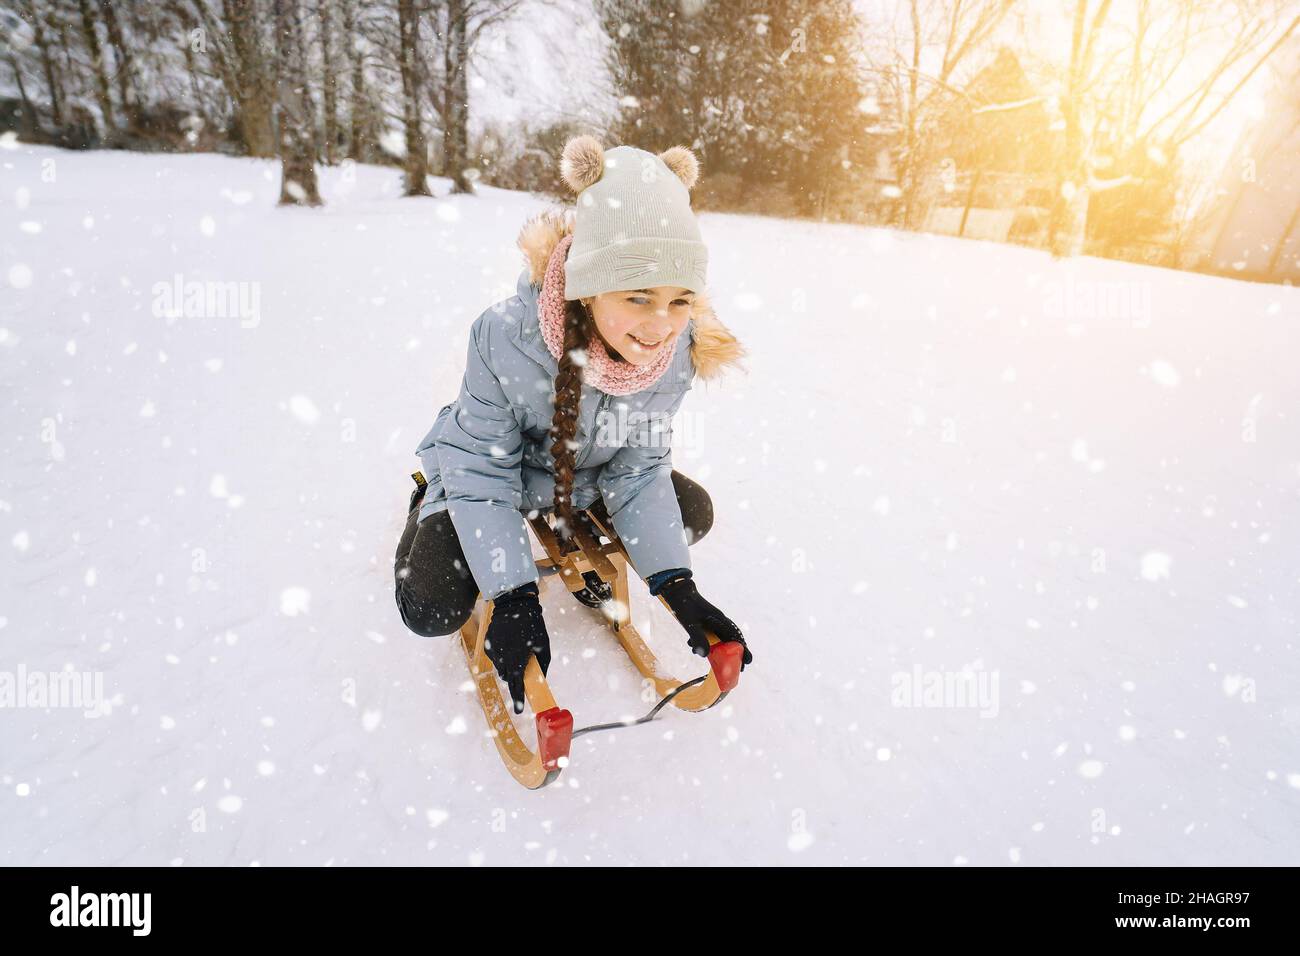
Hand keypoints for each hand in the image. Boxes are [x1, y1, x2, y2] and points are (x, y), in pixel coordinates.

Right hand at [483, 582, 550, 713]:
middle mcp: (503, 657)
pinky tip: (508, 644)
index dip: (518, 698)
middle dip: (513, 679)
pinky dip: (501, 656)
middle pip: (507, 677)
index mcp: (518, 658)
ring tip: (516, 652)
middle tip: (520, 674)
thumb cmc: (533, 625)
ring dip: (508, 666)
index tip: (519, 710)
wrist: (515, 604)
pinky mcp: (488, 644)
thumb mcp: (544, 645)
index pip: (516, 684)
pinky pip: (494, 657)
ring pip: (500, 667)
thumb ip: (543, 665)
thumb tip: (541, 679)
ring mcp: (493, 650)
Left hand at [657, 574, 751, 669]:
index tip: (747, 661)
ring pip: (718, 638)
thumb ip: (698, 638)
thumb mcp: (691, 623)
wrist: (677, 591)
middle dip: (732, 654)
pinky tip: (692, 645)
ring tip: (709, 659)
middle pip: (730, 640)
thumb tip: (704, 656)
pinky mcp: (703, 621)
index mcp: (720, 620)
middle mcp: (719, 621)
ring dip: (715, 649)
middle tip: (736, 668)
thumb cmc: (685, 606)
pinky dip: (703, 642)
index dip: (743, 649)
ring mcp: (711, 621)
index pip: (736, 637)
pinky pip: (708, 635)